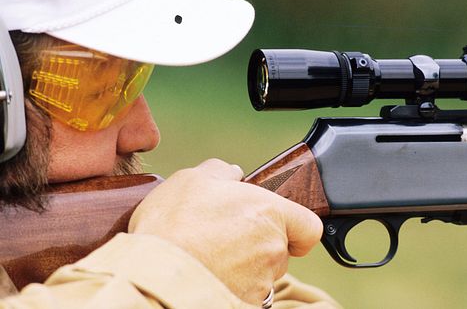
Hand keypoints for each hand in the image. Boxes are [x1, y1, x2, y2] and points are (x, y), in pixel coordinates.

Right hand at [128, 159, 322, 304]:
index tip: (279, 228)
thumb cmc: (175, 225)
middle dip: (256, 244)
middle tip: (222, 236)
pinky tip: (205, 274)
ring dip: (242, 265)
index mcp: (269, 213)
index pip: (309, 227)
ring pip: (261, 272)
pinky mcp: (246, 303)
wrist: (157, 277)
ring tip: (206, 255)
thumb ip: (220, 172)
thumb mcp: (192, 180)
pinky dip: (229, 284)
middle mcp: (273, 249)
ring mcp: (261, 281)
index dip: (297, 229)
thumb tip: (232, 174)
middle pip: (279, 249)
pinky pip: (244, 291)